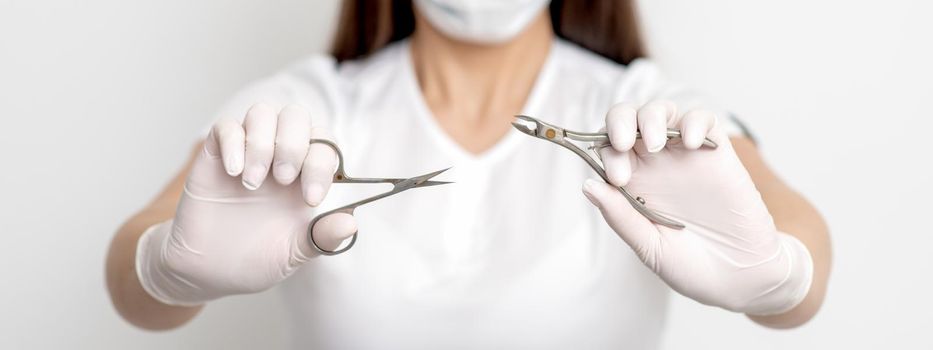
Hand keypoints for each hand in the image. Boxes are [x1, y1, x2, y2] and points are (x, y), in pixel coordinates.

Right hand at [136, 104, 357, 305]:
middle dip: (293, 144)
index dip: (322, 165)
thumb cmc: (258, 258)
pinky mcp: (216, 156)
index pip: (326, 145)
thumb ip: (323, 237)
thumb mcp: (296, 253)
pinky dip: (233, 142)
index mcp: (307, 175)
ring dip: (262, 142)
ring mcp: (248, 153)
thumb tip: (351, 224)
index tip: (311, 199)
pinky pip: (226, 127)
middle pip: (296, 116)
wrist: (211, 271)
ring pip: (262, 113)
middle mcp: (280, 156)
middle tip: (283, 180)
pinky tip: (234, 173)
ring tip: (253, 182)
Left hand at [582, 101, 812, 314]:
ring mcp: (685, 156)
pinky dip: (694, 122)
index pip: (607, 150)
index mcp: (632, 185)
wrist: (740, 277)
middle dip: (619, 121)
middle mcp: (654, 165)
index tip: (618, 178)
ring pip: (662, 112)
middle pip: (628, 120)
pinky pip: (704, 121)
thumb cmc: (690, 266)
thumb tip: (588, 185)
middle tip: (623, 143)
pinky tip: (690, 142)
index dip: (606, 154)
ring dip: (652, 116)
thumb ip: (620, 216)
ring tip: (656, 142)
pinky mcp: (717, 154)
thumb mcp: (649, 246)